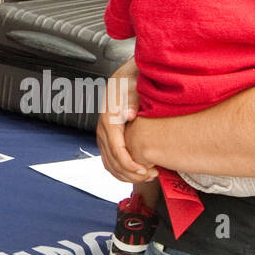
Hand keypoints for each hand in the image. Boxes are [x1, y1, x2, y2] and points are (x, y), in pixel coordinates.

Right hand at [96, 63, 155, 182]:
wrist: (124, 79)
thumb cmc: (131, 83)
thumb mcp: (134, 88)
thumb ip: (133, 102)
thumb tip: (130, 115)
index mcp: (109, 120)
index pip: (117, 150)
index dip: (130, 164)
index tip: (145, 170)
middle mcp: (103, 130)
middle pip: (113, 161)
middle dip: (132, 173)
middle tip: (152, 175)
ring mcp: (104, 136)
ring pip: (109, 164)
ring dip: (127, 175)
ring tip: (147, 176)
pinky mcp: (107, 139)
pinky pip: (109, 161)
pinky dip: (121, 171)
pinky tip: (137, 173)